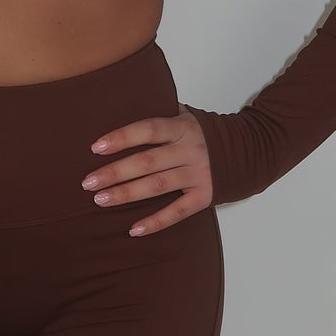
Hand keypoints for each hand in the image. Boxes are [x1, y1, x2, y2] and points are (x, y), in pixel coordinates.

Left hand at [80, 102, 212, 234]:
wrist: (247, 150)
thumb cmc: (202, 135)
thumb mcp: (185, 117)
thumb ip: (159, 116)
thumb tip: (119, 106)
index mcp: (182, 127)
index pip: (148, 129)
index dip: (122, 138)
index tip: (96, 148)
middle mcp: (190, 150)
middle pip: (147, 162)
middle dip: (115, 172)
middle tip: (88, 183)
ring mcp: (198, 174)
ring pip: (157, 186)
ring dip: (127, 194)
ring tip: (101, 200)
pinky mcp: (205, 196)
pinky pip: (177, 212)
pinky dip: (155, 222)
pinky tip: (133, 230)